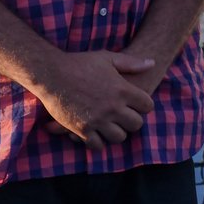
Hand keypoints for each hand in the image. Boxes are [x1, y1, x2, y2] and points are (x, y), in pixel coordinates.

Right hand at [34, 50, 155, 149]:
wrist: (52, 73)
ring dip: (117, 132)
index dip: (144, 105)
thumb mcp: (108, 58)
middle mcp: (113, 107)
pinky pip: (98, 145)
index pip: (148, 106)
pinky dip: (99, 141)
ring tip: (112, 126)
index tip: (137, 104)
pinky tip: (97, 134)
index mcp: (123, 89)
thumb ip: (131, 62)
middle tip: (125, 117)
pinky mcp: (82, 129)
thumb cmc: (80, 63)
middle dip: (132, 121)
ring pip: (119, 137)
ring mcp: (98, 120)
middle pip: (136, 124)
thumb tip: (152, 63)